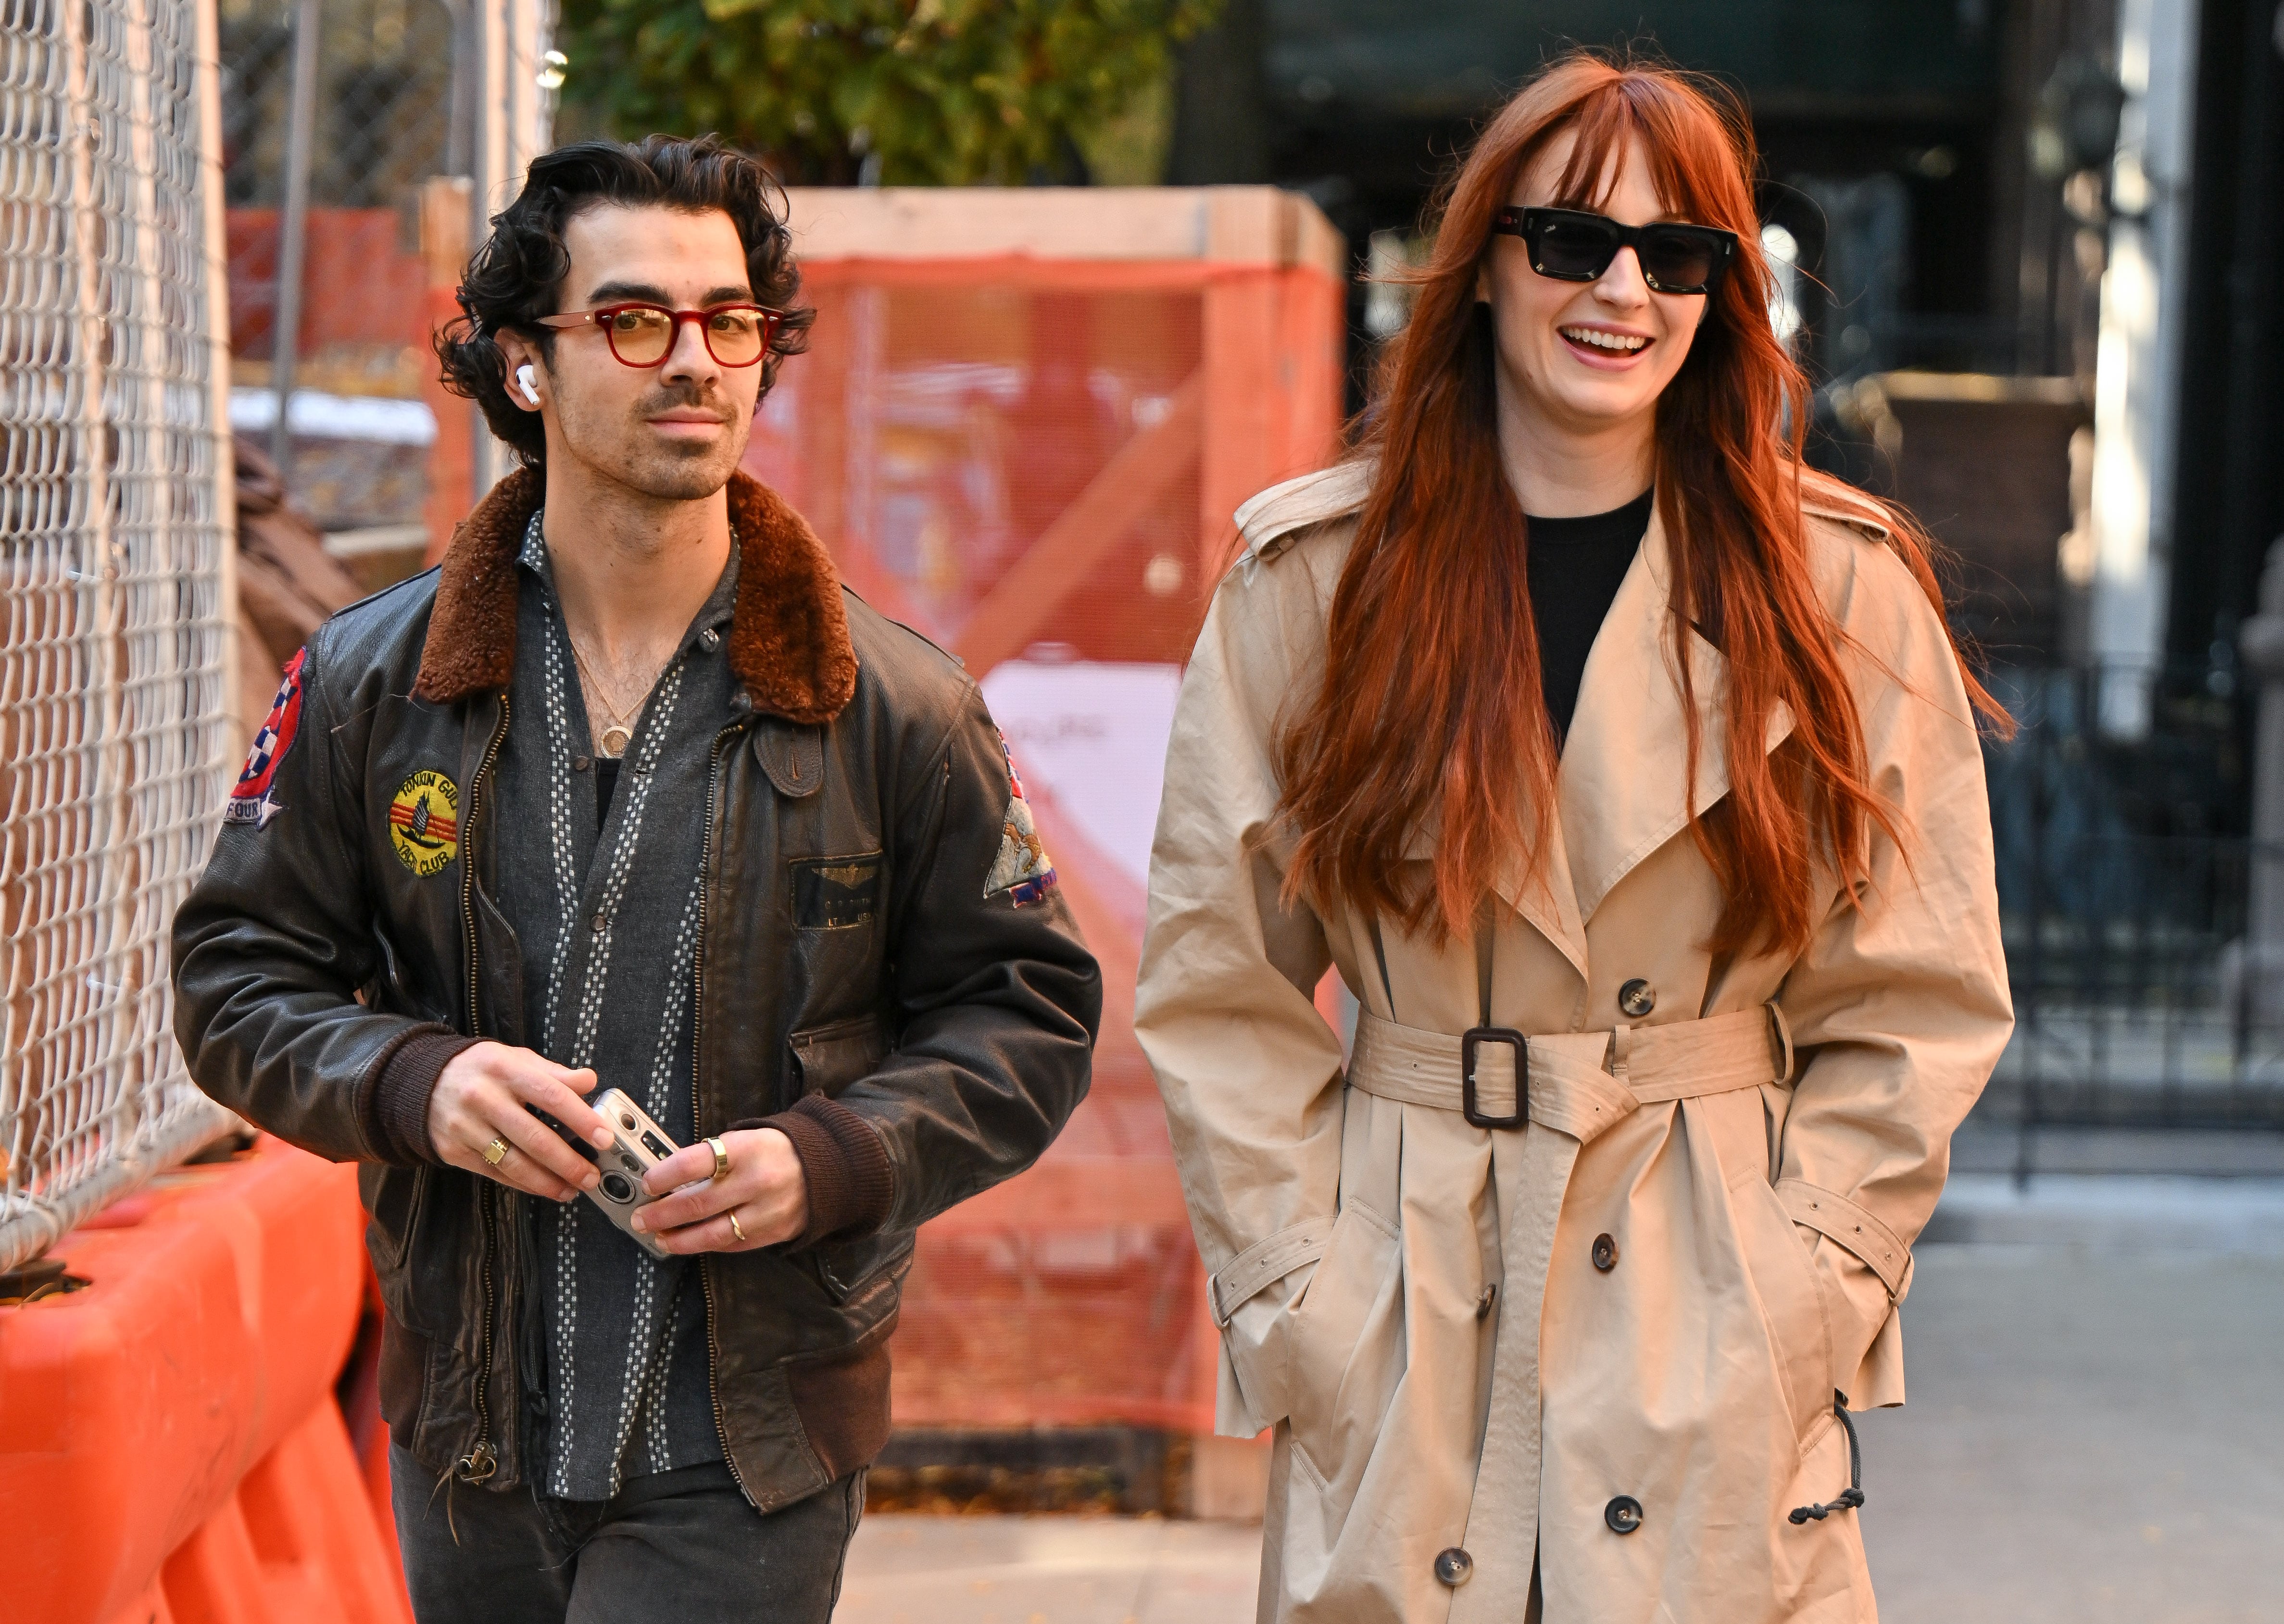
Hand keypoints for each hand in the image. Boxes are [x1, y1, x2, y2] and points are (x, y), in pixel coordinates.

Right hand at [428, 1042, 613, 1201]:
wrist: (421, 1082)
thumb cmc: (482, 1070)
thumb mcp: (516, 1059)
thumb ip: (554, 1073)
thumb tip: (589, 1081)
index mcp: (504, 1069)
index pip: (550, 1095)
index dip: (581, 1118)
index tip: (604, 1138)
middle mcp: (483, 1098)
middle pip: (533, 1137)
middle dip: (567, 1162)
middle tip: (591, 1177)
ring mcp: (466, 1127)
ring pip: (513, 1162)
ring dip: (547, 1181)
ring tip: (572, 1189)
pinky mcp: (454, 1151)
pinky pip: (495, 1173)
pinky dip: (523, 1184)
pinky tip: (544, 1188)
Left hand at [632, 1127, 808, 1252]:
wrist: (828, 1167)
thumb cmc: (773, 1150)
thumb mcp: (745, 1139)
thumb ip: (711, 1157)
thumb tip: (668, 1179)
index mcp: (747, 1149)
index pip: (695, 1162)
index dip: (664, 1175)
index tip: (646, 1183)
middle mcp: (757, 1181)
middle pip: (698, 1203)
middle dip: (661, 1214)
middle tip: (639, 1218)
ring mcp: (767, 1211)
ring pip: (713, 1233)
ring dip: (679, 1239)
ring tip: (659, 1237)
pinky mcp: (774, 1233)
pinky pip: (732, 1245)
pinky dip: (706, 1245)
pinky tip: (688, 1242)